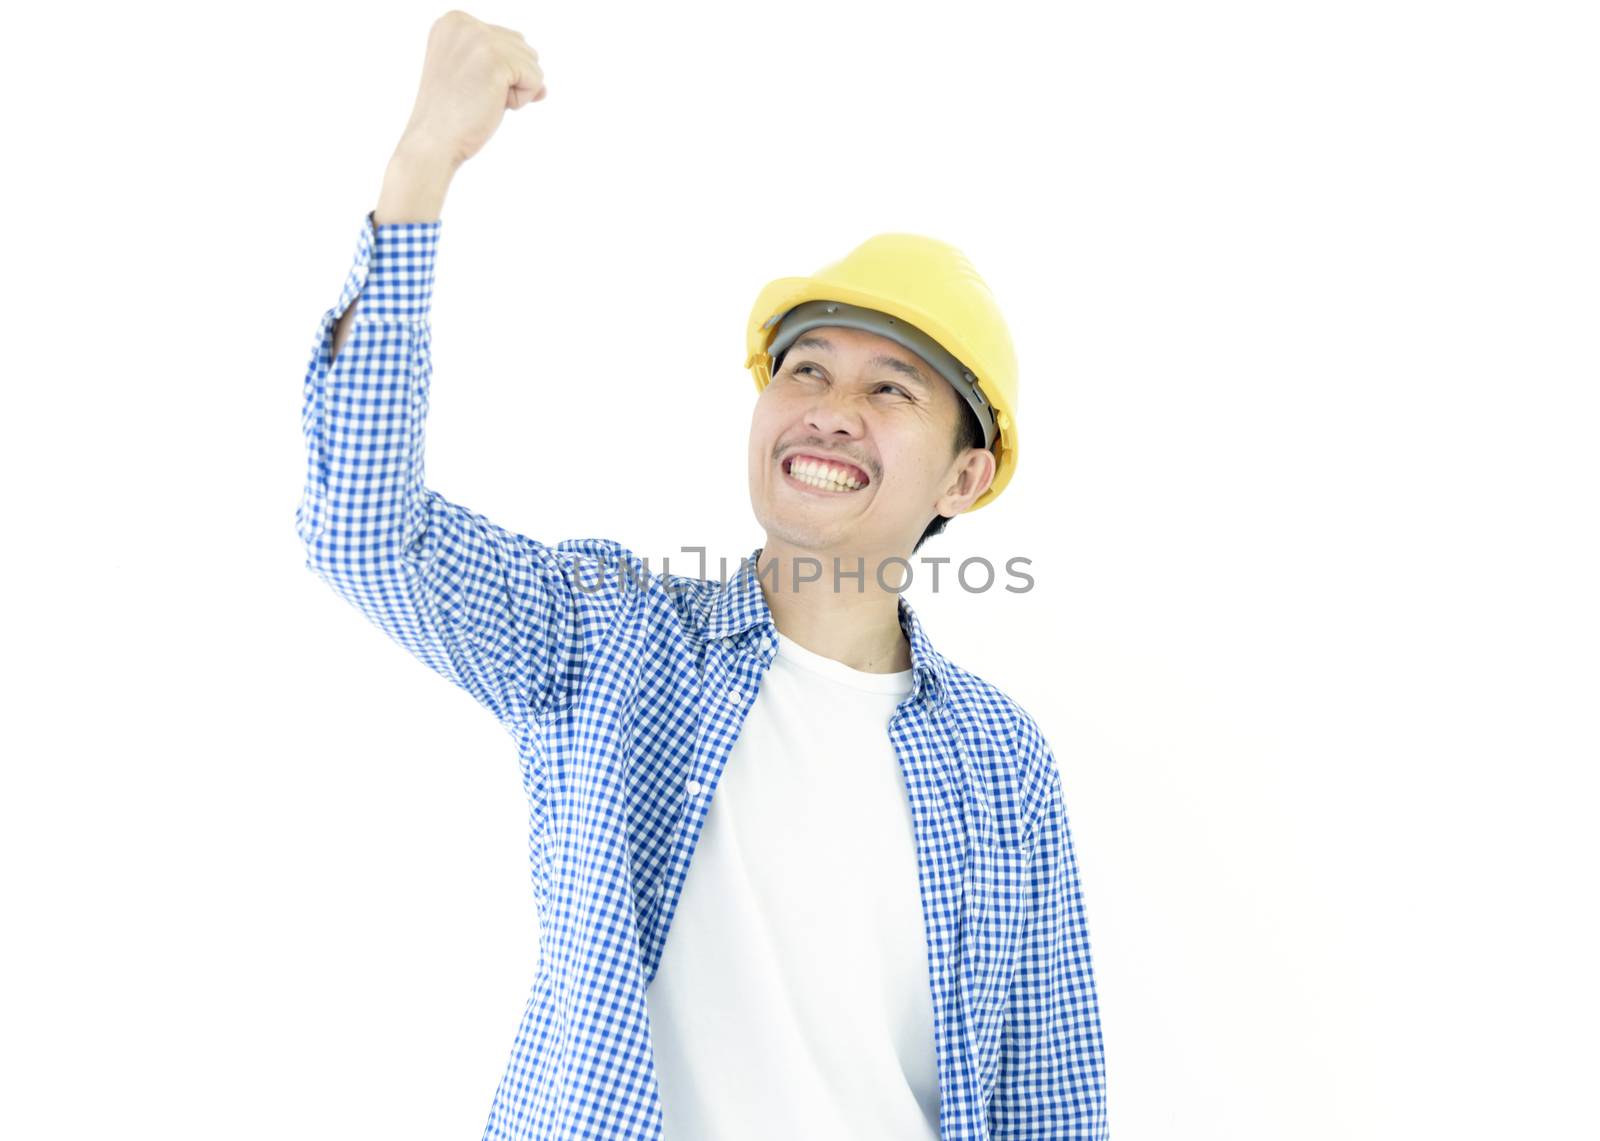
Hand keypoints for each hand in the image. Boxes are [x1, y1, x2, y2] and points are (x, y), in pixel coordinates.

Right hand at [398, 10, 546, 169]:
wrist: (433, 141)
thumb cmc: (452, 115)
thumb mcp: (474, 77)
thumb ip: (506, 65)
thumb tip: (543, 88)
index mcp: (455, 22)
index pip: (508, 39)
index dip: (500, 72)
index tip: (468, 85)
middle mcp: (465, 23)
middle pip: (523, 47)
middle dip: (510, 79)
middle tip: (475, 95)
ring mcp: (480, 40)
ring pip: (532, 63)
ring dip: (516, 90)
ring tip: (482, 99)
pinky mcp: (496, 61)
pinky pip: (536, 79)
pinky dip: (521, 100)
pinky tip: (493, 105)